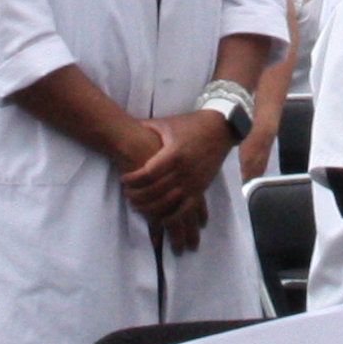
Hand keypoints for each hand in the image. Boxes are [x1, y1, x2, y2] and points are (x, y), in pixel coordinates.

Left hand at [118, 113, 226, 229]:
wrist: (219, 129)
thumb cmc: (188, 125)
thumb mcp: (164, 124)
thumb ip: (144, 127)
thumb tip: (122, 127)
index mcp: (173, 153)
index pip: (147, 174)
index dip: (132, 180)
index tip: (124, 180)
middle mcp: (184, 170)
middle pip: (155, 191)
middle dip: (137, 196)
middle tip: (127, 195)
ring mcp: (194, 182)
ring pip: (168, 203)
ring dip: (150, 208)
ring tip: (138, 206)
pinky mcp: (201, 189)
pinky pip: (186, 210)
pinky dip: (172, 217)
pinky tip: (159, 219)